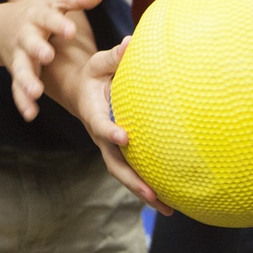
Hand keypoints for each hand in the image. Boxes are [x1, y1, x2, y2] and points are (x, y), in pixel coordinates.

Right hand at [0, 0, 106, 121]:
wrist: (0, 25)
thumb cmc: (37, 11)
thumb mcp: (55, 1)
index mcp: (37, 16)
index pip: (48, 18)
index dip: (59, 24)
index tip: (71, 30)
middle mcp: (26, 36)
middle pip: (30, 42)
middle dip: (37, 49)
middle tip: (47, 55)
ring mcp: (19, 56)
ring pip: (21, 69)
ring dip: (27, 80)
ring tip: (35, 92)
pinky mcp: (16, 73)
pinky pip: (17, 88)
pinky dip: (22, 101)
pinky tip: (30, 114)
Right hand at [78, 39, 173, 212]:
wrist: (80, 91)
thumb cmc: (93, 74)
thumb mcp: (98, 62)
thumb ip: (114, 56)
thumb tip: (131, 43)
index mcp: (93, 112)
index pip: (101, 125)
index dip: (111, 132)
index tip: (125, 137)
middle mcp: (100, 135)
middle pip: (114, 163)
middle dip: (133, 180)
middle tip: (152, 193)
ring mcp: (109, 147)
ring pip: (125, 174)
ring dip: (144, 192)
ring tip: (169, 209)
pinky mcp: (120, 152)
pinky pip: (133, 172)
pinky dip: (149, 188)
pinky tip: (171, 201)